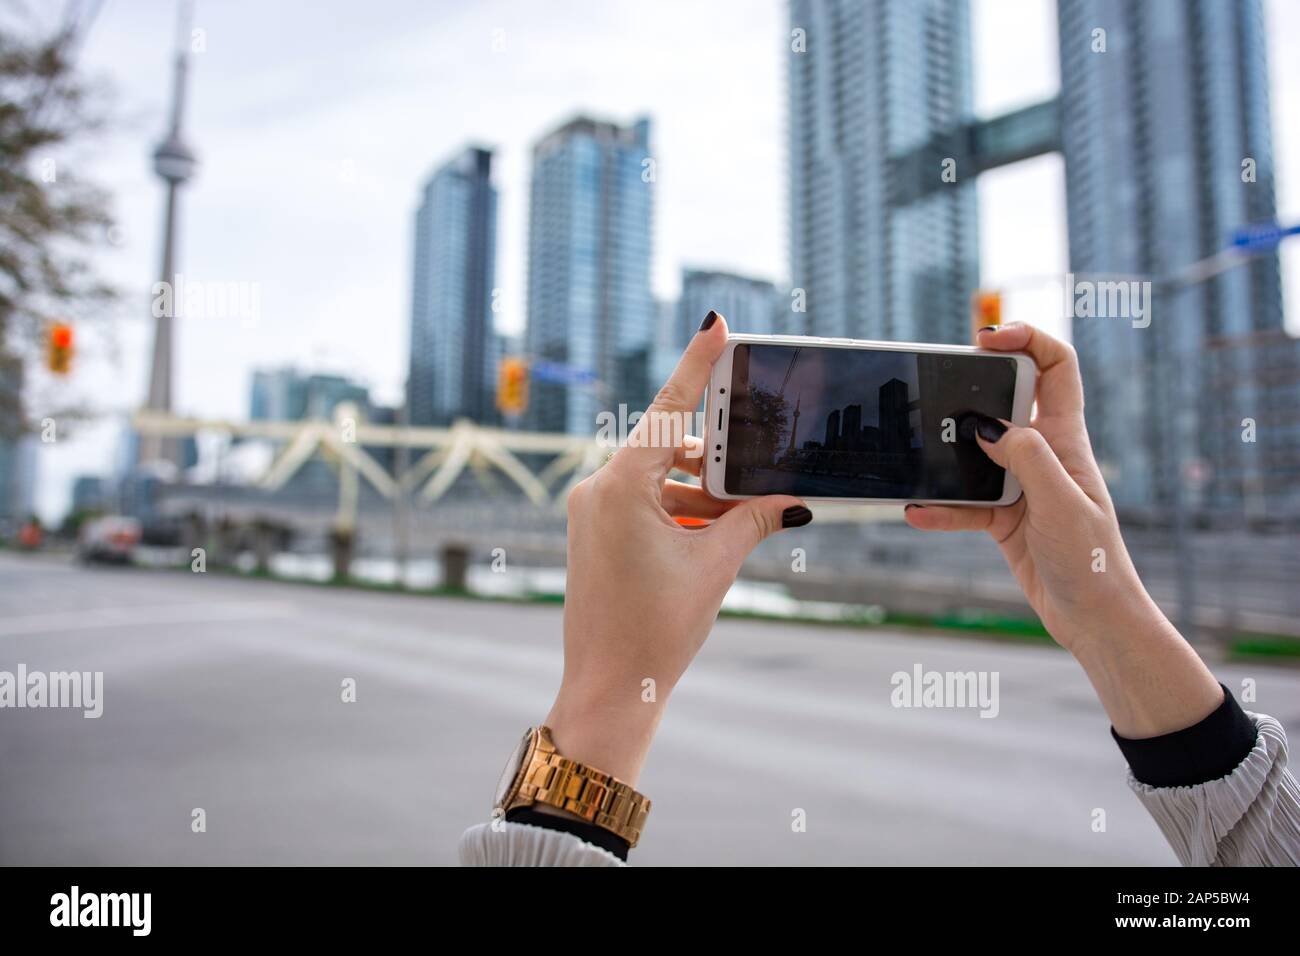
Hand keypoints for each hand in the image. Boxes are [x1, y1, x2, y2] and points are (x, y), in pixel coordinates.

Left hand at [545, 312, 809, 783]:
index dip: (696, 367)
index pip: (669, 412)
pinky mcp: (594, 530)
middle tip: (760, 443)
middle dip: (716, 452)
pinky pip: (643, 500)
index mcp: (618, 487)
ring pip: (657, 476)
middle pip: (667, 446)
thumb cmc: (656, 631)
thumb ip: (754, 520)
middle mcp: (596, 489)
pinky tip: (718, 523)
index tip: (716, 327)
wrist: (610, 690)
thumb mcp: (715, 566)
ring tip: (748, 504)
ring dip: (701, 487)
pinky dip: (680, 506)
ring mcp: (591, 510)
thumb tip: (795, 499)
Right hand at [904, 322, 1221, 737]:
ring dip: (947, 451)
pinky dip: (938, 507)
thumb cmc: (1093, 561)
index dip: (1026, 339)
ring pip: (975, 451)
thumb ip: (1027, 458)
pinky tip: (915, 511)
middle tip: (939, 384)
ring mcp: (1020, 484)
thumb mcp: (1061, 504)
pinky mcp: (1002, 517)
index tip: (987, 338)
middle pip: (1006, 398)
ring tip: (918, 449)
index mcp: (1066, 439)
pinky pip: (962, 502)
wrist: (1093, 619)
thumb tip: (986, 426)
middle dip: (972, 386)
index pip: (1055, 367)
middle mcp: (1043, 453)